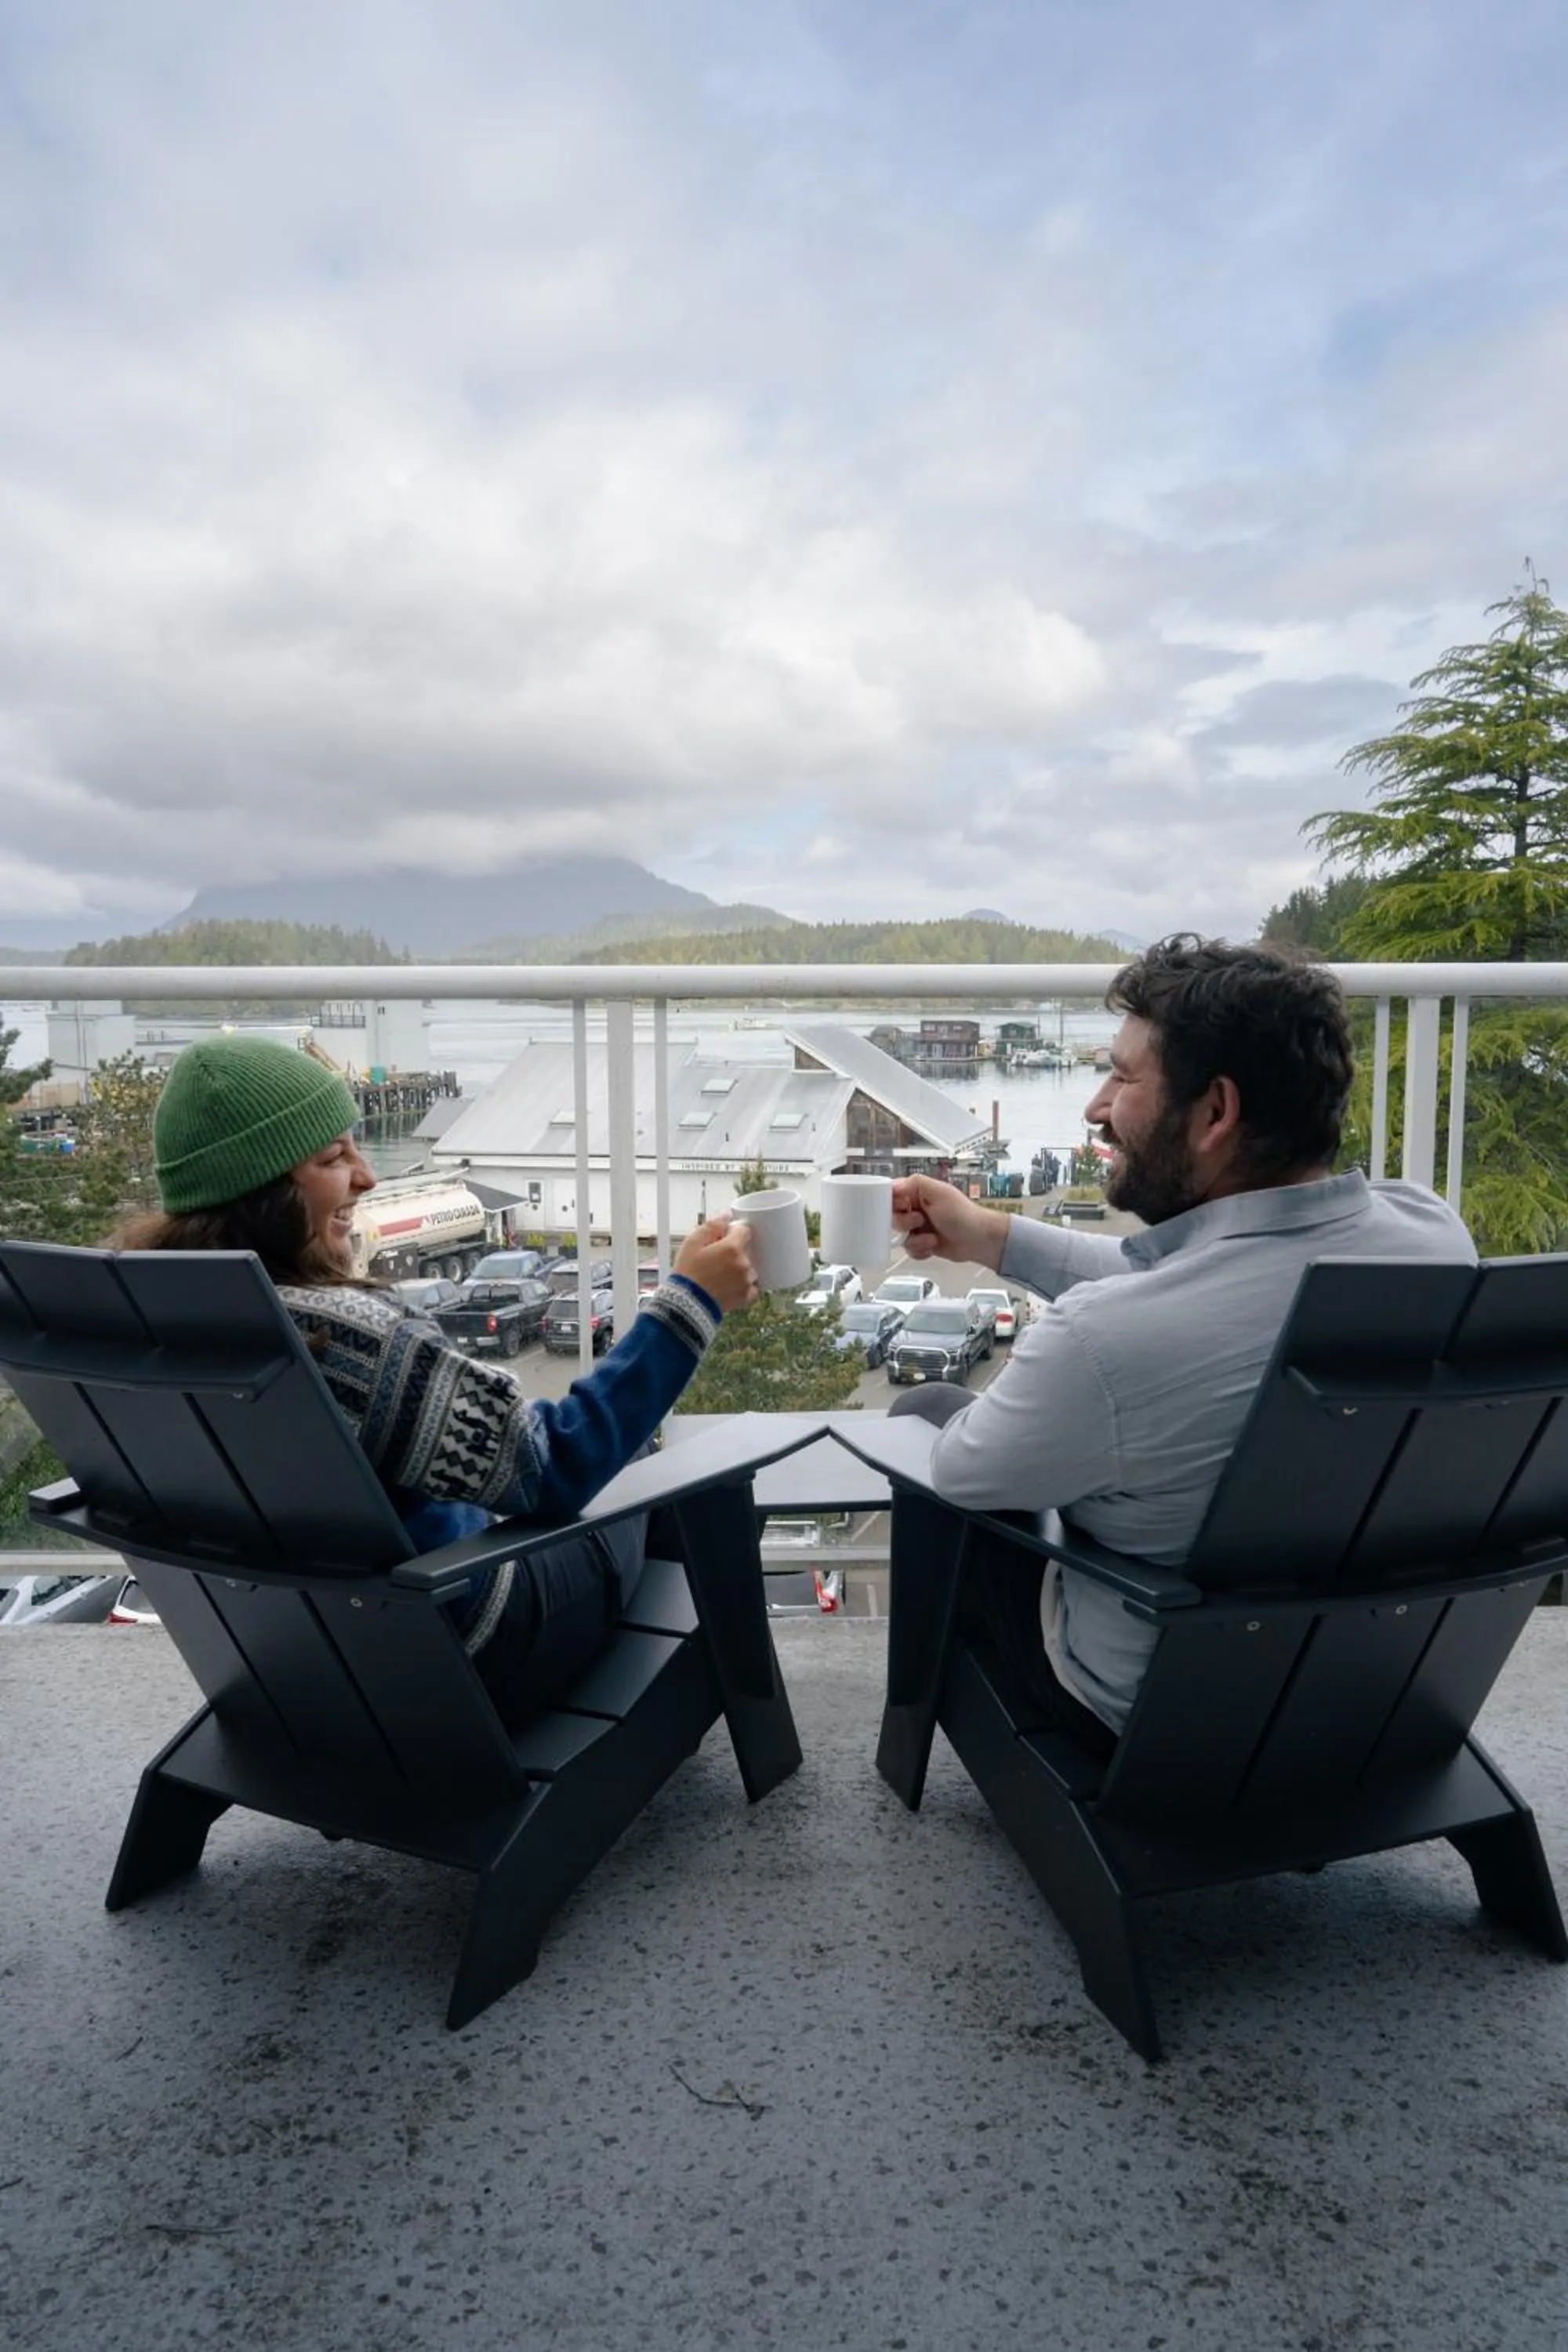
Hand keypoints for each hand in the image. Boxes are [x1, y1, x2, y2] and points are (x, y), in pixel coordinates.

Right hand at [673, 1216, 759, 1314]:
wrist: (686, 1304)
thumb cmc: (687, 1273)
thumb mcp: (692, 1243)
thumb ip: (712, 1226)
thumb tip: (726, 1216)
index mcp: (732, 1248)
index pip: (744, 1230)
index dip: (733, 1232)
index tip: (723, 1238)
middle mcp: (744, 1263)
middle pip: (746, 1249)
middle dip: (734, 1251)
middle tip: (716, 1259)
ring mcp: (747, 1281)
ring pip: (749, 1267)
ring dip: (739, 1267)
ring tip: (720, 1274)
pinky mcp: (746, 1296)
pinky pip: (752, 1286)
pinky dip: (744, 1284)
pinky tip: (729, 1285)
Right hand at [890, 1176, 1007, 1272]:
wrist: (978, 1240)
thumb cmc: (962, 1214)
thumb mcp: (938, 1192)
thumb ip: (914, 1184)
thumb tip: (893, 1185)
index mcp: (918, 1193)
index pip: (892, 1194)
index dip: (891, 1203)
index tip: (901, 1207)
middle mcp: (916, 1209)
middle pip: (892, 1217)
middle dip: (905, 1223)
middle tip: (920, 1221)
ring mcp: (918, 1227)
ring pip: (900, 1235)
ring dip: (915, 1239)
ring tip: (932, 1238)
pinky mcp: (922, 1243)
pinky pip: (909, 1249)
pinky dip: (920, 1250)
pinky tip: (933, 1246)